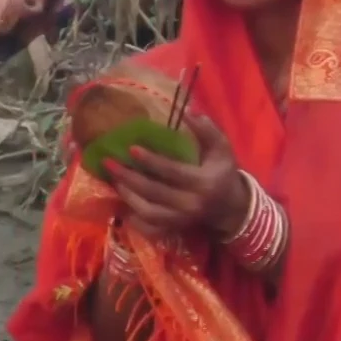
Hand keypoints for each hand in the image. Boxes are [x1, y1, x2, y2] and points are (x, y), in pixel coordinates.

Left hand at [105, 112, 248, 240]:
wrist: (232, 208)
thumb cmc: (223, 173)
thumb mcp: (222, 149)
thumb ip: (206, 130)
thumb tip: (186, 110)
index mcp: (204, 183)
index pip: (172, 172)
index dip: (151, 161)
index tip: (131, 148)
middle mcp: (191, 204)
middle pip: (154, 191)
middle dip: (129, 177)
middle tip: (109, 163)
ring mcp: (181, 220)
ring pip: (148, 211)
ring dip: (128, 195)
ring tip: (114, 179)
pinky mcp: (174, 230)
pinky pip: (149, 228)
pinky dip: (134, 218)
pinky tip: (124, 203)